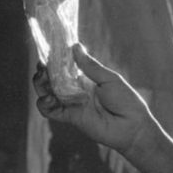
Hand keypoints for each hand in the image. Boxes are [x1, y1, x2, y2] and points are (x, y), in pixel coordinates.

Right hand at [33, 43, 151, 153]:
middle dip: (43, 72)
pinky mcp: (71, 117)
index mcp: (84, 79)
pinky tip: (47, 98)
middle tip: (41, 66)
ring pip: (47, 94)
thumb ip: (90, 66)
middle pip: (51, 80)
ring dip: (40, 86)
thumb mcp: (109, 79)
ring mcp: (72, 104)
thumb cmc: (126, 100)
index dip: (54, 60)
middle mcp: (75, 90)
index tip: (47, 52)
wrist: (133, 126)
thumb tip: (75, 46)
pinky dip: (44, 105)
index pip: (64, 67)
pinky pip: (52, 111)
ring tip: (41, 78)